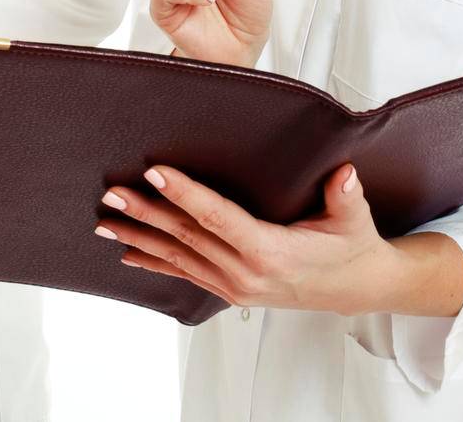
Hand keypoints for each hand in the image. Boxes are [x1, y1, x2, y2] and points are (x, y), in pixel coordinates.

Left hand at [93, 162, 458, 316]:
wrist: (355, 289)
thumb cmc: (351, 248)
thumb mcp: (354, 219)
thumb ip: (346, 195)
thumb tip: (344, 173)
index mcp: (271, 252)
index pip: (218, 217)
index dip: (185, 194)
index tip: (156, 173)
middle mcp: (246, 273)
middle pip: (187, 236)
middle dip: (146, 213)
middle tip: (114, 193)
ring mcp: (234, 285)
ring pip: (178, 256)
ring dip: (140, 236)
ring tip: (107, 220)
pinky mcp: (229, 289)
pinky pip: (184, 274)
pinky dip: (154, 262)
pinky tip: (128, 253)